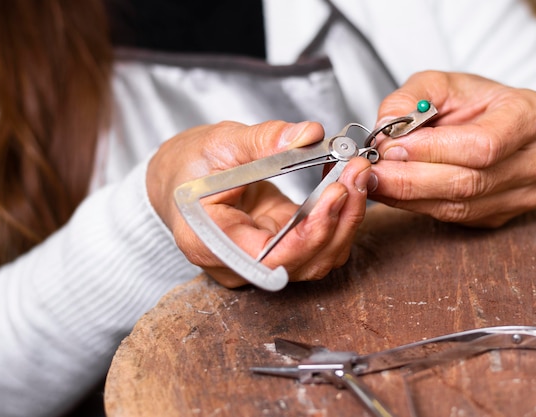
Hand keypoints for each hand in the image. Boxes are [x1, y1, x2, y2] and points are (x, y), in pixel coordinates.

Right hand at [146, 120, 372, 287]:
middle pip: (302, 263)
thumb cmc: (188, 165)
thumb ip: (264, 140)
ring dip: (344, 220)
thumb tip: (309, 134)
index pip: (269, 258)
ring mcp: (259, 260)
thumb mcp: (220, 143)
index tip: (336, 194)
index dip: (310, 233)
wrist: (179, 177)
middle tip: (356, 173)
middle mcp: (236, 263)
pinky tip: (342, 184)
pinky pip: (315, 245)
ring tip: (355, 174)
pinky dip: (336, 218)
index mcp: (209, 243)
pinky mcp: (277, 248)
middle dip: (338, 220)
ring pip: (316, 259)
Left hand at [370, 71, 535, 226]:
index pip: (482, 145)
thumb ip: (409, 99)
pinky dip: (416, 205)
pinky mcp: (502, 214)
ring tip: (374, 182)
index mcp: (529, 116)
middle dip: (411, 179)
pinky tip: (391, 193)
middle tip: (372, 172)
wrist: (494, 125)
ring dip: (408, 196)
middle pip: (469, 182)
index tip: (391, 147)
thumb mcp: (439, 84)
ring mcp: (524, 193)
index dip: (433, 150)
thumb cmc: (469, 102)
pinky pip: (454, 216)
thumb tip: (385, 127)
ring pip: (458, 205)